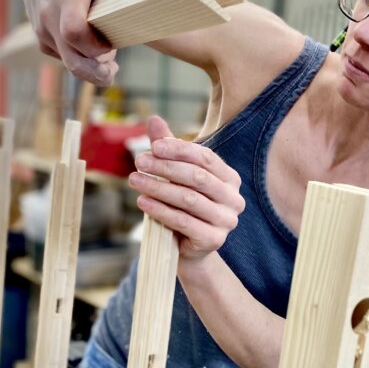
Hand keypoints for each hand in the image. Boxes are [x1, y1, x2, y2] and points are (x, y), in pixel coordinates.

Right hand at [18, 0, 134, 83]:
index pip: (74, 31)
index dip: (95, 45)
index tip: (110, 45)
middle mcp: (50, 18)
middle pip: (73, 60)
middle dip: (96, 71)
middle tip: (114, 70)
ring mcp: (43, 33)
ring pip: (69, 64)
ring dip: (92, 71)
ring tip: (109, 67)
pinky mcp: (43, 44)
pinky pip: (65, 61)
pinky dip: (82, 62)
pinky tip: (94, 53)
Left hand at [129, 116, 244, 261]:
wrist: (188, 248)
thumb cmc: (183, 206)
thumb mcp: (175, 175)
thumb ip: (168, 149)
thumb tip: (153, 118)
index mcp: (229, 178)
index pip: (205, 158)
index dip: (179, 150)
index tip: (154, 146)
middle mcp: (234, 198)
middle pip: (197, 177)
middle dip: (165, 167)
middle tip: (139, 161)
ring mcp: (226, 221)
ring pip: (189, 199)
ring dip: (158, 187)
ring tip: (134, 180)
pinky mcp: (214, 240)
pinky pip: (183, 221)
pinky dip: (160, 210)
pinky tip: (142, 202)